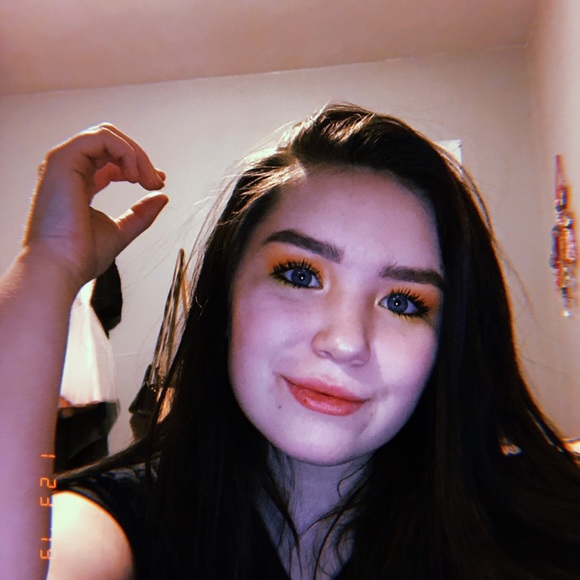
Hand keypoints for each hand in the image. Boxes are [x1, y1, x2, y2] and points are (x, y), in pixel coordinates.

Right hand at [23, 123, 167, 291]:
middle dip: (140, 158)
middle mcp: (70, 169)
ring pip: (107, 135)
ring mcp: (64, 162)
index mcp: (80, 183)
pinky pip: (100, 138)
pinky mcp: (63, 160)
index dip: (138, 166)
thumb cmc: (81, 255)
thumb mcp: (121, 231)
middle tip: (157, 182)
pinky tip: (134, 176)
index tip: (158, 183)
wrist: (61, 266)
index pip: (111, 159)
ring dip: (136, 155)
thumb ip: (141, 214)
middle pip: (111, 143)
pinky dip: (124, 152)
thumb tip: (162, 197)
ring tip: (148, 180)